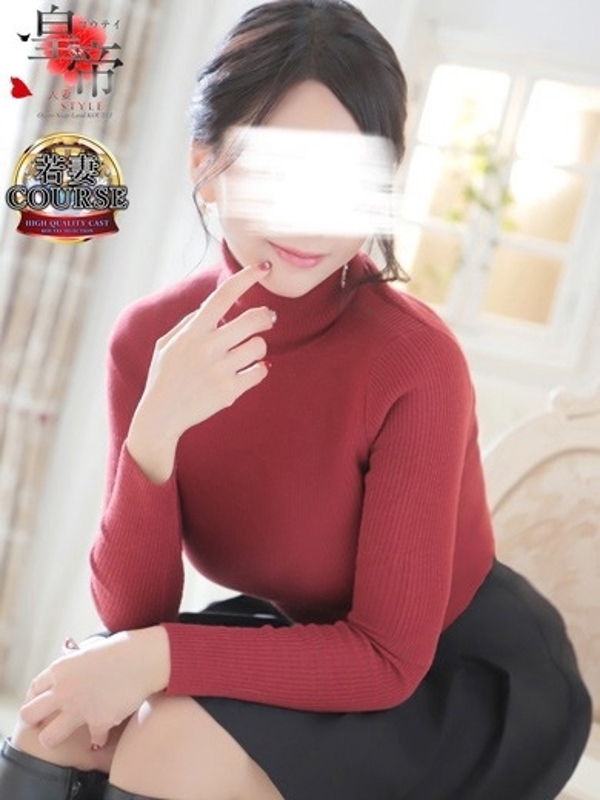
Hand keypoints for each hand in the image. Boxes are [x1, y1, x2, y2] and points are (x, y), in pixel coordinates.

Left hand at [20, 627, 169, 749]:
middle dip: (37, 719)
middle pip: (29, 714)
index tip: (46, 701)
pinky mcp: (99, 722)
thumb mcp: (92, 648)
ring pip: (48, 738)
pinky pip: (93, 740)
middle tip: (52, 718)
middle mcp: (64, 690)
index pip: (34, 689)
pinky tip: (108, 728)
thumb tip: (70, 662)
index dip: (38, 697)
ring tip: (71, 731)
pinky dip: (102, 736)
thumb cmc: (124, 647)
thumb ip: (75, 661)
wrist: (146, 658)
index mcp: (61, 668)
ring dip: (60, 736)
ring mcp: (79, 709)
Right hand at [135, 260, 274, 443]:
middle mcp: (207, 348)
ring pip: (260, 346)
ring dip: (259, 346)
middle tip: (269, 317)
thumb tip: (214, 306)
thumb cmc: (164, 376)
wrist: (161, 416)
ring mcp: (220, 370)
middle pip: (253, 320)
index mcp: (192, 331)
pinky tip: (251, 370)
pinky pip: (260, 371)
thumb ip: (190, 322)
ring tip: (250, 351)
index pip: (223, 296)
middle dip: (267, 316)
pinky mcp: (230, 391)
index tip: (263, 268)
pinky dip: (260, 369)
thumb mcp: (167, 343)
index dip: (246, 278)